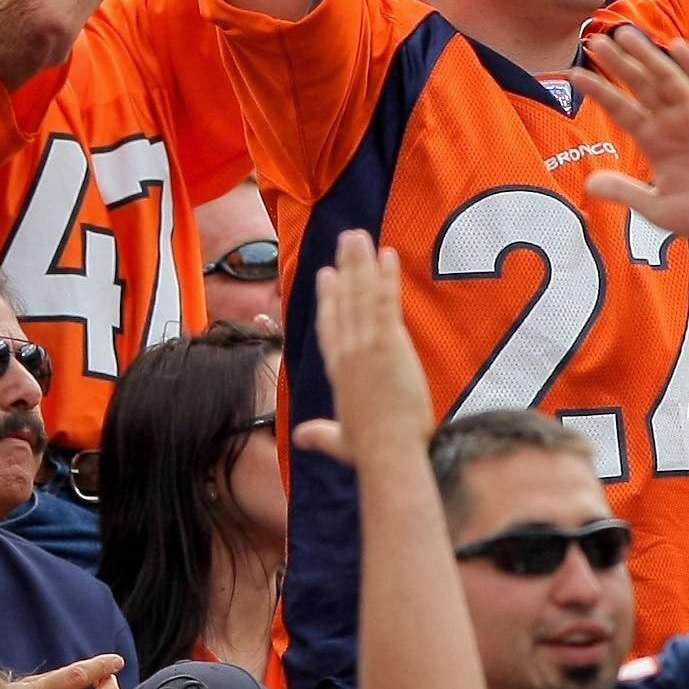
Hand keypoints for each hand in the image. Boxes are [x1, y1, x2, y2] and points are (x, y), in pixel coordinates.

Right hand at [292, 229, 432, 462]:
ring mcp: (365, 346)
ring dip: (360, 262)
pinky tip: (387, 255)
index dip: (328, 298)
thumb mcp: (340, 442)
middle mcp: (346, 353)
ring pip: (360, 295)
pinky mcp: (387, 344)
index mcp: (337, 370)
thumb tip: (301, 438)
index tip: (326, 275)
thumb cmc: (369, 449)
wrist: (387, 452)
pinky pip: (384, 302)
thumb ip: (321, 435)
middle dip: (345, 268)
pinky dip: (385, 277)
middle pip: (343, 301)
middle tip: (346, 240)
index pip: (329, 326)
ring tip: (359, 236)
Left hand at [580, 29, 688, 255]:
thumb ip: (625, 192)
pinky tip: (677, 47)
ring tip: (626, 34)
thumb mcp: (657, 207)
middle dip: (618, 65)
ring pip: (667, 80)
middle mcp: (671, 123)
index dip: (599, 91)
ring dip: (648, 57)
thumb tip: (588, 184)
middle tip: (595, 41)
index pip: (620, 109)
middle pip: (640, 87)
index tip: (573, 74)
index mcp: (653, 141)